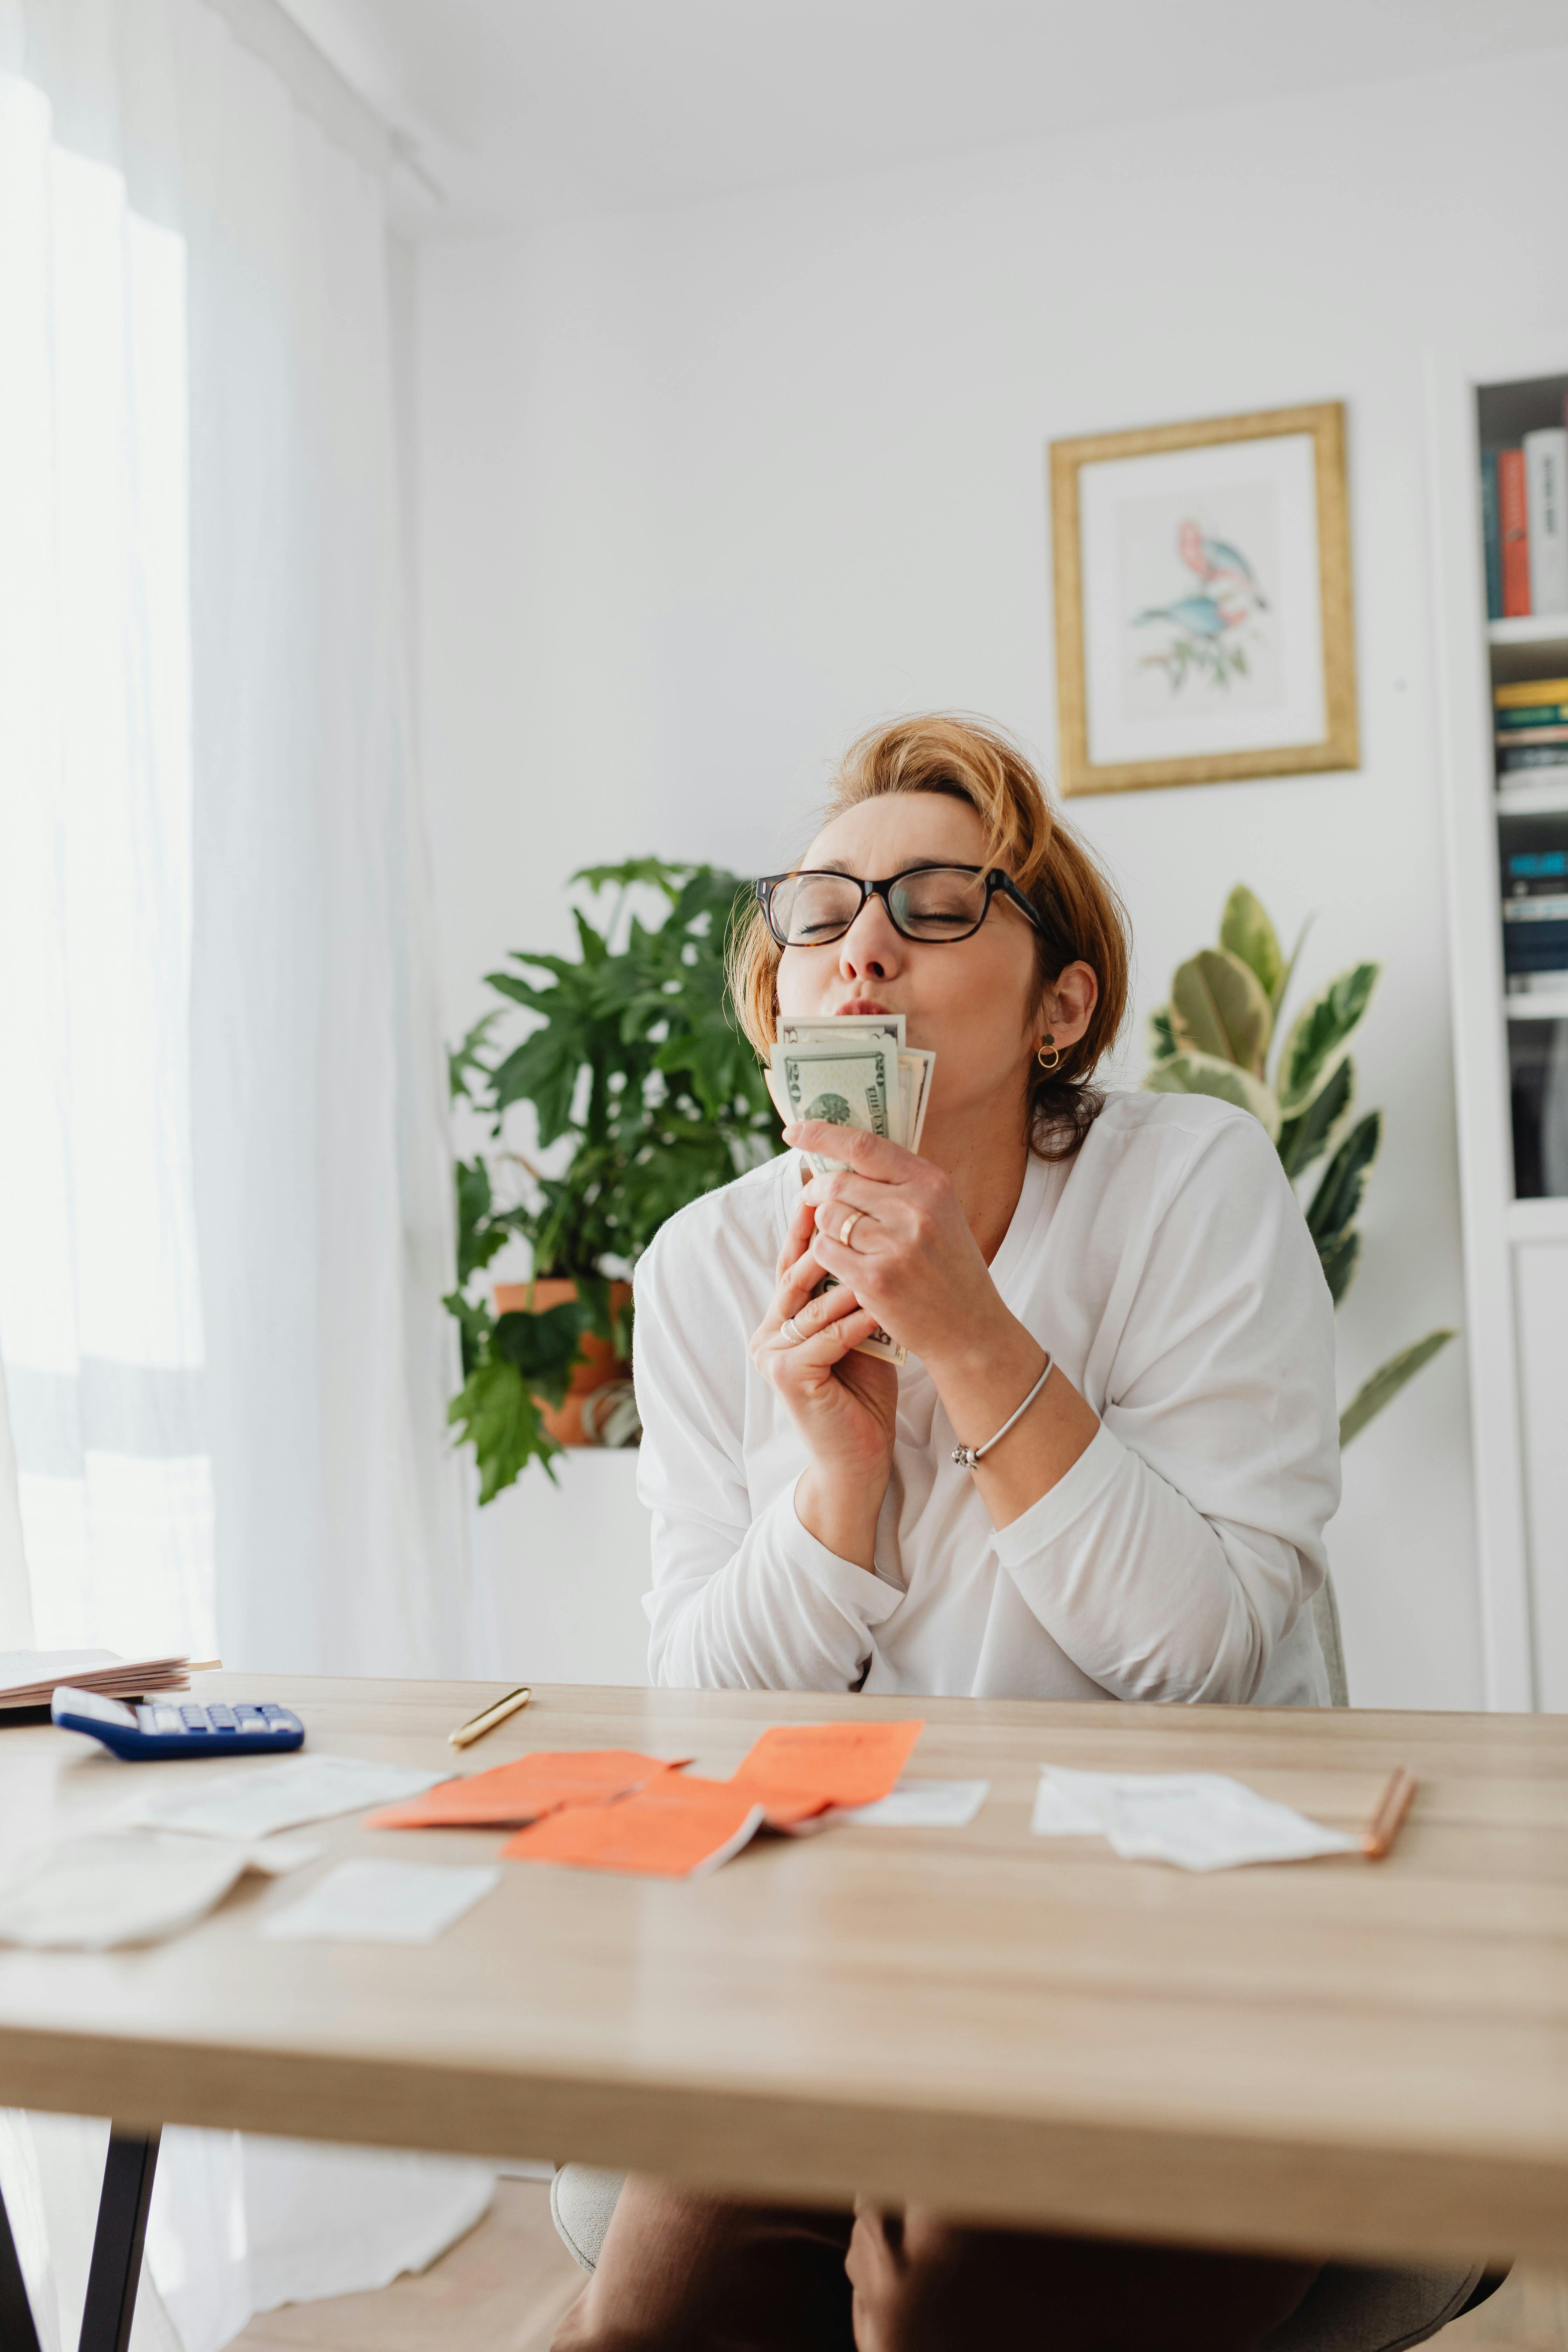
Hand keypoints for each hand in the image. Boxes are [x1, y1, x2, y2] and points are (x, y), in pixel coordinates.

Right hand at [749, 1186, 896, 1565]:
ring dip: (850, 1274)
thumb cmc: (864, 1394)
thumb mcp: (857, 1332)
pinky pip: (827, 1334)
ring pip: (812, 1299)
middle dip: (826, 1234)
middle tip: (856, 1202)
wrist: (857, 1461)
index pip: (794, 1260)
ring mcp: (772, 1353)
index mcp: (780, 1318)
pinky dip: (856, 1318)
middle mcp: (768, 1332)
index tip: (832, 1183)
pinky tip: (882, 1303)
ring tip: (880, 1245)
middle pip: (797, 1270)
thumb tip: (872, 1236)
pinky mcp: (787, 1374)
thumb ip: (852, 1293)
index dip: (810, 1222)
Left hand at [787, 1119, 1011, 1373]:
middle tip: (812, 1198)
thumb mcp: (940, 1213)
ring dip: (824, 1227)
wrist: (971, 1327)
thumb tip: (840, 1155)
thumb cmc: (950, 1268)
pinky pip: (825, 1251)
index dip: (821, 1134)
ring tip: (842, 1240)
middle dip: (816, 1190)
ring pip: (827, 1216)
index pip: (864, 1144)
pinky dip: (825, 1256)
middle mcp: (915, 1208)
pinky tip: (843, 1265)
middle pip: (837, 1182)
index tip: (794, 1131)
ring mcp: (895, 1244)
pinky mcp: (875, 1279)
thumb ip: (898, 1184)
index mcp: (932, 1183)